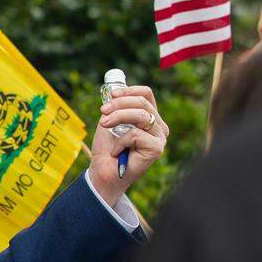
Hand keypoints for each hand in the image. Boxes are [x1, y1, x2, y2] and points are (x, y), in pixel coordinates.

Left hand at [89, 85, 168, 205]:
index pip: (146, 95)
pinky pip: (136, 134)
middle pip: (142, 103)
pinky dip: (120, 141)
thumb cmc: (107, 148)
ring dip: (118, 117)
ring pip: (141, 115)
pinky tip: (116, 151)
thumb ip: (115, 107)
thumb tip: (114, 89)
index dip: (129, 91)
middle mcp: (158, 126)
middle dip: (119, 104)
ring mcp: (159, 137)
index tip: (112, 94)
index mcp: (149, 117)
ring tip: (104, 124)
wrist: (103, 172)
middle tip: (102, 111)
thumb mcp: (109, 121)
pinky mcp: (157, 148)